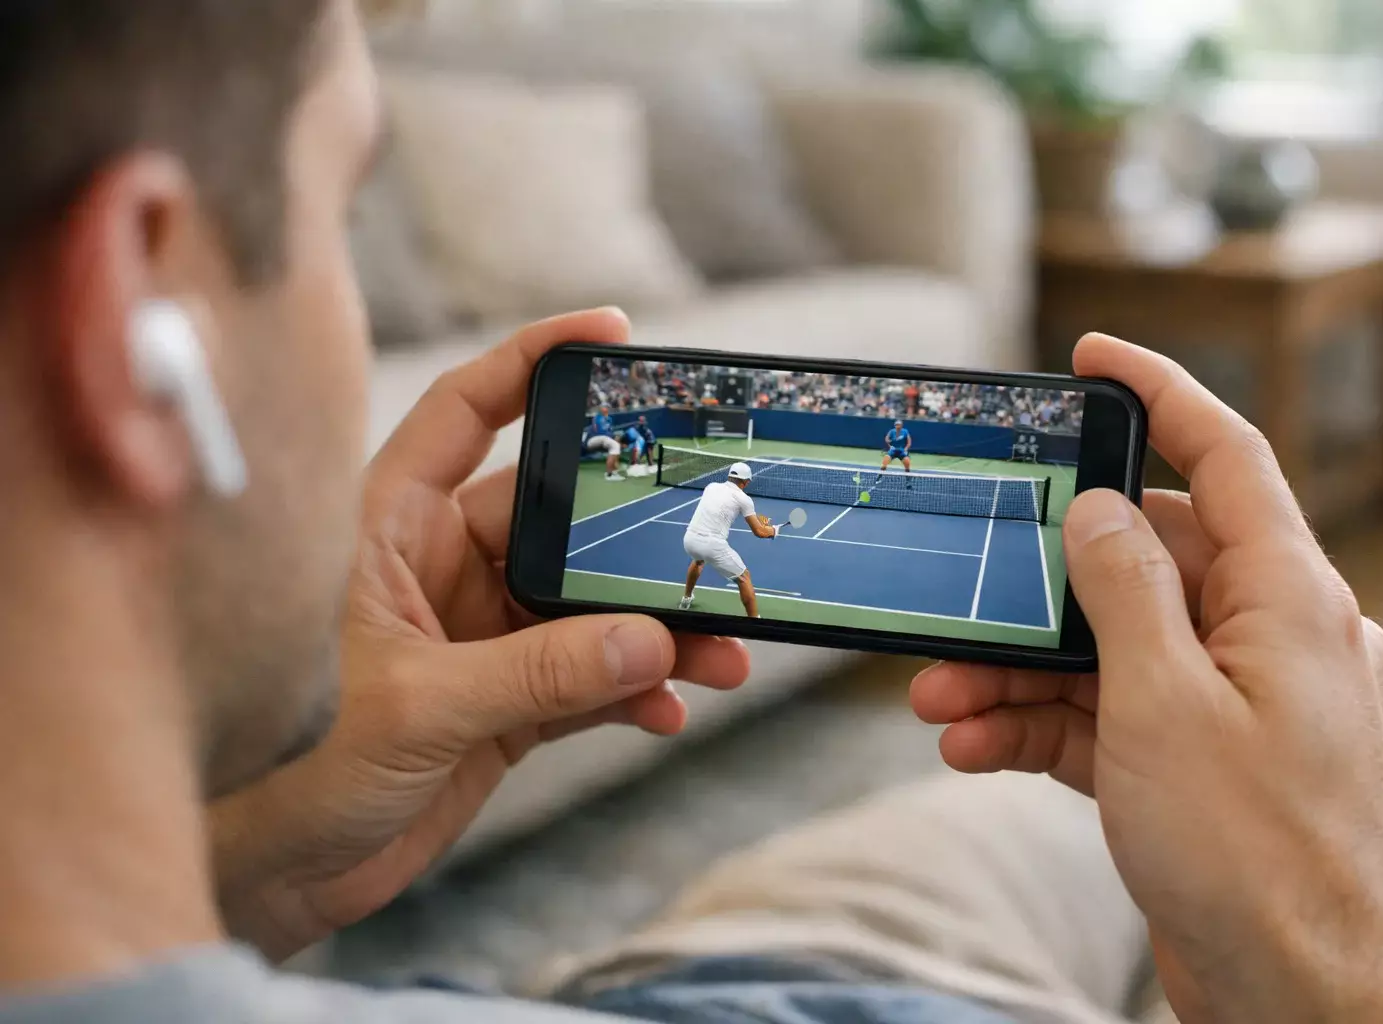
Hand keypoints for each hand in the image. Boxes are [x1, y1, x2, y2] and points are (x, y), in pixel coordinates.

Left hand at [211, 309, 750, 960]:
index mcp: (388, 525)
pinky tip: (670, 710)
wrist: (275, 873)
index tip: (613, 333)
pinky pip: (589, 676)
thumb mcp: (418, 707)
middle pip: (559, 515)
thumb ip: (536, 673)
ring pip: (586, 604)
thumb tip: (649, 638)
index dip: (533, 361)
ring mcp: (477, 633)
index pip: (466, 410)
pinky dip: (634, 691)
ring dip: (655, 629)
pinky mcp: (503, 700)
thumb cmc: (290, 769)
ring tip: (721, 655)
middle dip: (636, 534)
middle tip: (711, 536)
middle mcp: (438, 566)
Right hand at [912, 335, 1382, 1023]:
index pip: (1224, 456)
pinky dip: (1042, 725)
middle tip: (963, 583)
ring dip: (1020, 669)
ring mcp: (1229, 706)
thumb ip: (1123, 590)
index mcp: (1283, 598)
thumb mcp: (1164, 701)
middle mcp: (1261, 640)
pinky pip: (1107, 718)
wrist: (1303, 996)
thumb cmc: (1257, 853)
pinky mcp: (1194, 767)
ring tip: (940, 695)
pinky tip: (974, 744)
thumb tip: (1099, 511)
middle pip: (1139, 564)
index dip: (1159, 393)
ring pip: (1108, 650)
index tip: (1093, 357)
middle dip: (1039, 582)